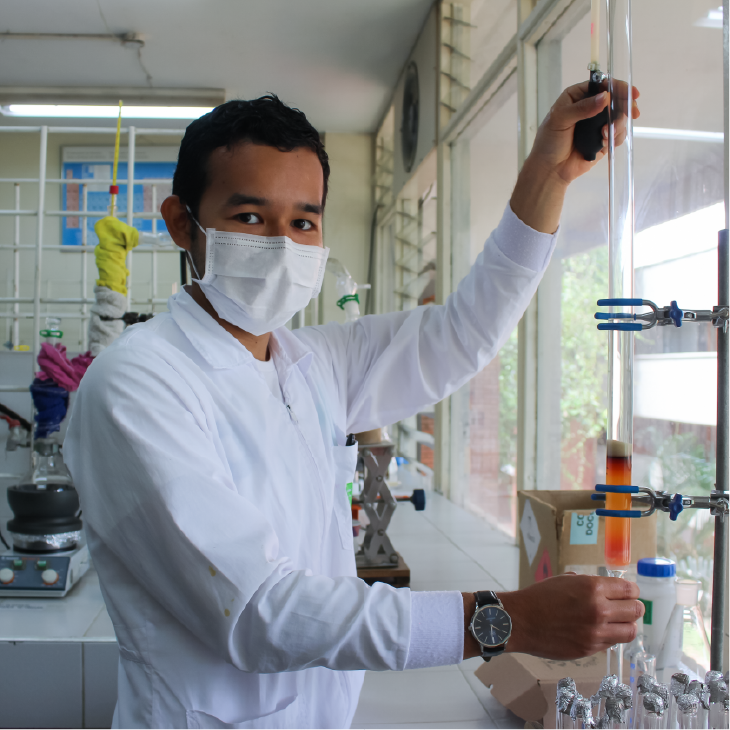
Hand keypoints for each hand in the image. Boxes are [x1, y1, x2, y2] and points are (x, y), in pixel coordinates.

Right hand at [463, 574, 643, 660]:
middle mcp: (599, 610)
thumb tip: (608, 589)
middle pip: (635, 610)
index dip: (631, 591)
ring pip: (630, 631)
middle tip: (626, 607)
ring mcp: (596, 632)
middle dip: (632, 607)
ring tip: (617, 621)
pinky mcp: (590, 648)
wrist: (521, 620)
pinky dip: (611, 636)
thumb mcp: (566, 580)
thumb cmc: (540, 597)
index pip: (629, 590)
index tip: (628, 593)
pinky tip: (599, 630)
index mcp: (593, 588)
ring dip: (626, 624)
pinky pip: (613, 643)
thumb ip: (590, 584)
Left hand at [529, 79, 640, 185]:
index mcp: (577, 97)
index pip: (600, 84)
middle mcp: (589, 108)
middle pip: (615, 99)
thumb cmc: (548, 143)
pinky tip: (605, 141)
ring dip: (618, 124)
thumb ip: (582, 108)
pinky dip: (616, 137)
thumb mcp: (560, 120)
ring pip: (619, 117)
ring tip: (606, 134)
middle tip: (633, 111)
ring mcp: (597, 124)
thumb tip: (604, 98)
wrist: (549, 170)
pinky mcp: (603, 139)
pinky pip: (617, 134)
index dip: (616, 86)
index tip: (629, 92)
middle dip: (625, 105)